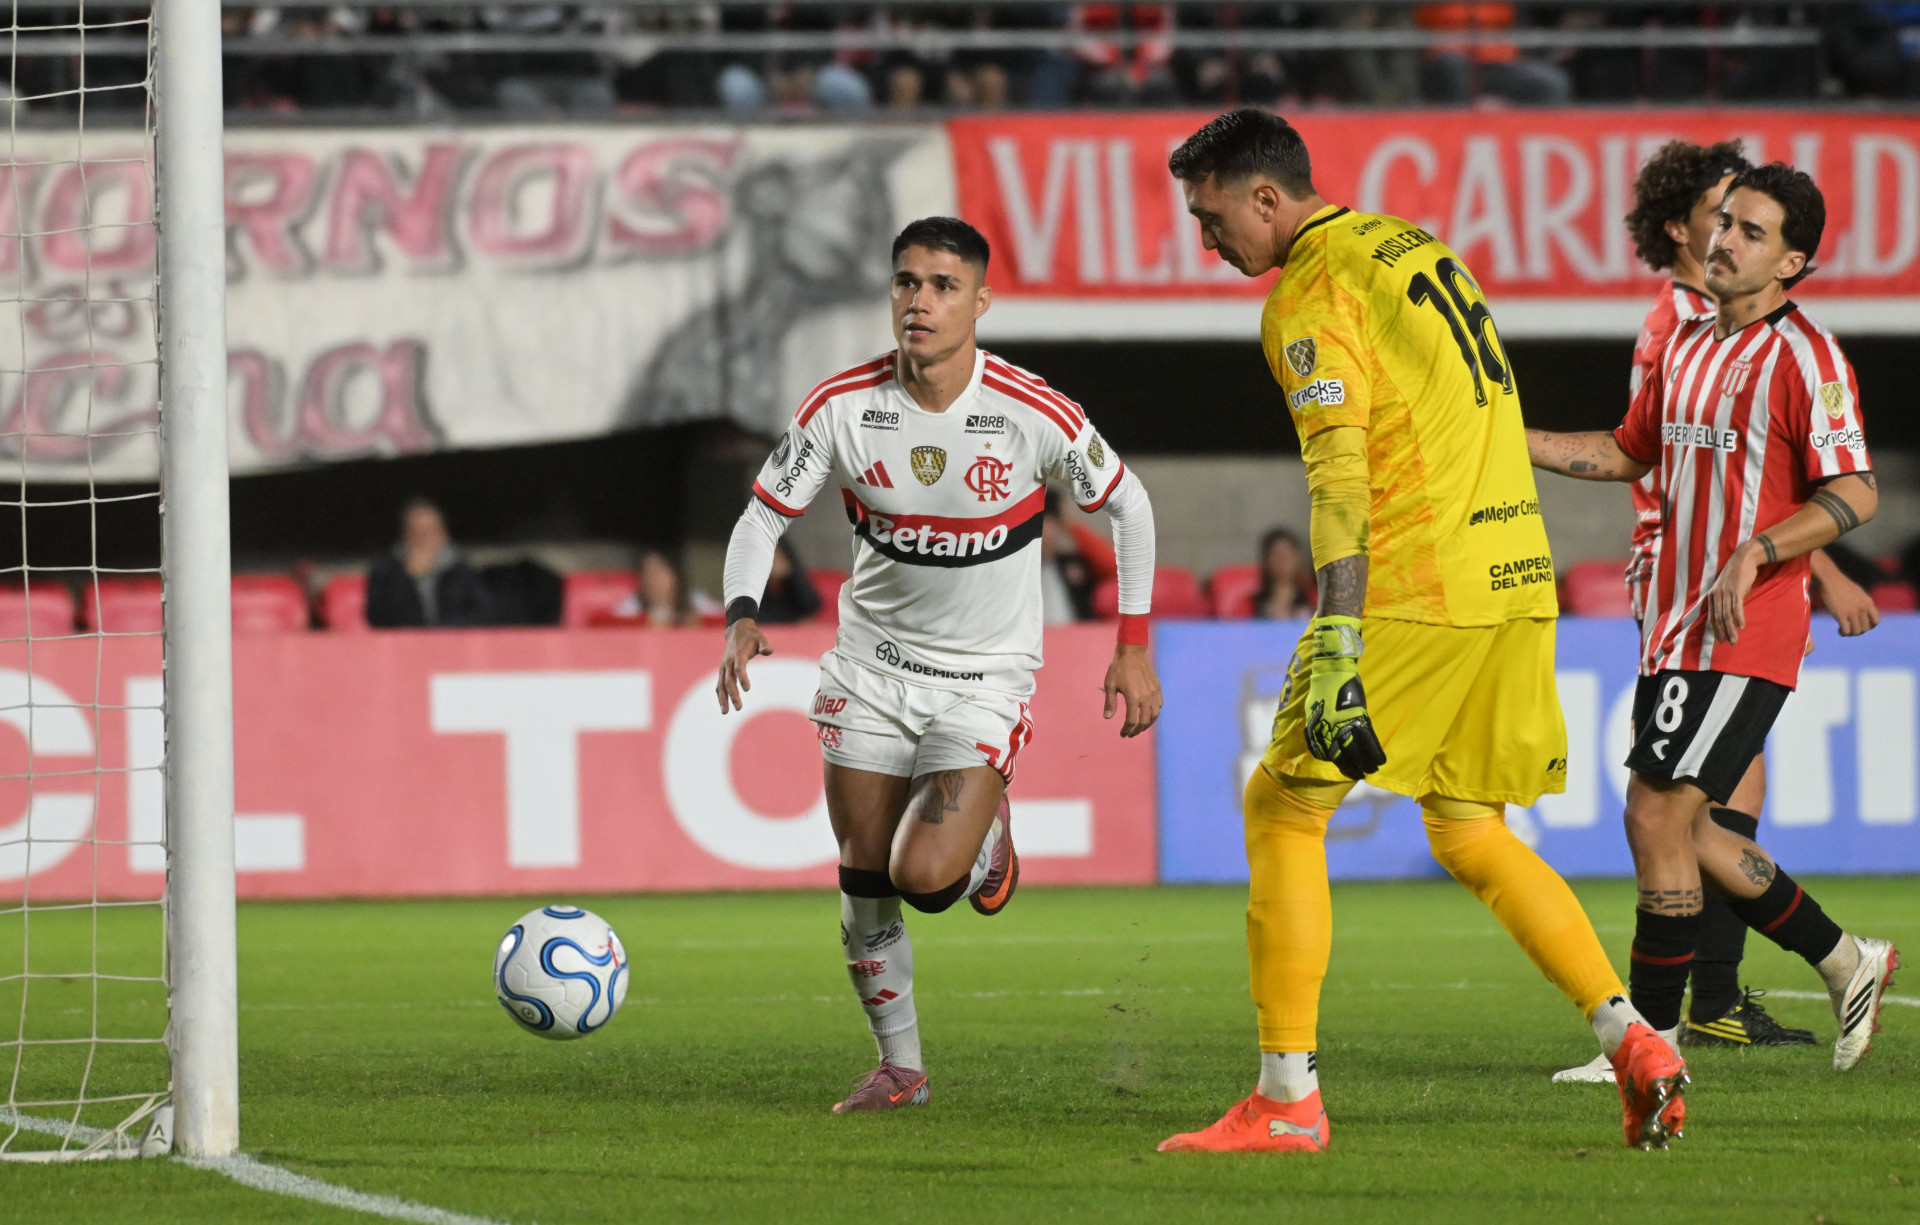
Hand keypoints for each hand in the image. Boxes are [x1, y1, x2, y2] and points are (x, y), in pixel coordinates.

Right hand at [716, 619, 771, 712]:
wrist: (737, 631)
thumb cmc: (752, 637)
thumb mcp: (760, 638)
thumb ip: (765, 645)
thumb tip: (769, 651)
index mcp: (738, 655)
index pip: (739, 668)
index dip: (743, 678)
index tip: (747, 689)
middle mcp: (729, 662)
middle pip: (729, 680)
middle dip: (733, 694)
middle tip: (739, 707)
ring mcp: (724, 667)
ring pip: (721, 685)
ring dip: (723, 699)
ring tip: (726, 712)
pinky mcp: (722, 671)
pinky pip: (719, 684)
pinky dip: (720, 695)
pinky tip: (723, 706)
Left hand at [1102, 643, 1162, 737]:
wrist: (1132, 652)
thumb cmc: (1118, 668)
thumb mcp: (1110, 685)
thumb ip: (1110, 702)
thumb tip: (1107, 718)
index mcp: (1133, 697)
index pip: (1132, 721)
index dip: (1127, 730)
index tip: (1123, 734)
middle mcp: (1146, 697)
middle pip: (1144, 721)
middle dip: (1137, 730)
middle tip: (1130, 734)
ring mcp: (1154, 692)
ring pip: (1155, 715)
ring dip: (1148, 724)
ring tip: (1140, 727)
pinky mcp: (1158, 688)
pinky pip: (1159, 705)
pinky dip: (1154, 713)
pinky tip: (1148, 714)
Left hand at [1303, 616, 1385, 780]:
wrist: (1332, 670)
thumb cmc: (1323, 687)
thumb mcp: (1313, 707)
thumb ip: (1316, 722)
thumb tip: (1319, 731)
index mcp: (1315, 727)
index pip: (1323, 752)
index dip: (1333, 762)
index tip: (1341, 768)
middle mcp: (1328, 729)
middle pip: (1340, 755)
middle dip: (1350, 767)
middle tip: (1358, 775)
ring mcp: (1344, 724)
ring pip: (1356, 751)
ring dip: (1364, 763)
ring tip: (1370, 771)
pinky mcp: (1358, 718)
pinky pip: (1368, 740)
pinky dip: (1374, 751)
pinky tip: (1380, 761)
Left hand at [1706, 540, 1765, 645]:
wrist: (1744, 559)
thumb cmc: (1737, 576)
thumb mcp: (1726, 589)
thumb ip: (1724, 601)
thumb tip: (1727, 616)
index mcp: (1713, 596)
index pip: (1712, 617)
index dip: (1715, 629)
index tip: (1719, 640)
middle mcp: (1717, 595)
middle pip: (1718, 618)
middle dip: (1723, 633)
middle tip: (1727, 644)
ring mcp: (1726, 593)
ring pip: (1727, 615)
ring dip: (1731, 629)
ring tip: (1735, 640)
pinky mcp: (1736, 590)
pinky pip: (1736, 607)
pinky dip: (1738, 617)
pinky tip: (1741, 626)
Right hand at [1814, 568, 1880, 636]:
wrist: (1830, 580)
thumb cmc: (1841, 585)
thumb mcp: (1857, 593)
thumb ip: (1862, 603)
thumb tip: (1862, 613)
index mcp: (1868, 602)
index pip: (1876, 621)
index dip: (1870, 626)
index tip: (1861, 625)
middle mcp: (1862, 608)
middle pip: (1866, 628)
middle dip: (1858, 630)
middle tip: (1850, 628)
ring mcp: (1852, 611)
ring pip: (1857, 631)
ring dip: (1851, 634)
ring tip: (1844, 631)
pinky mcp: (1840, 614)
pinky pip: (1846, 630)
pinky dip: (1843, 633)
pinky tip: (1839, 630)